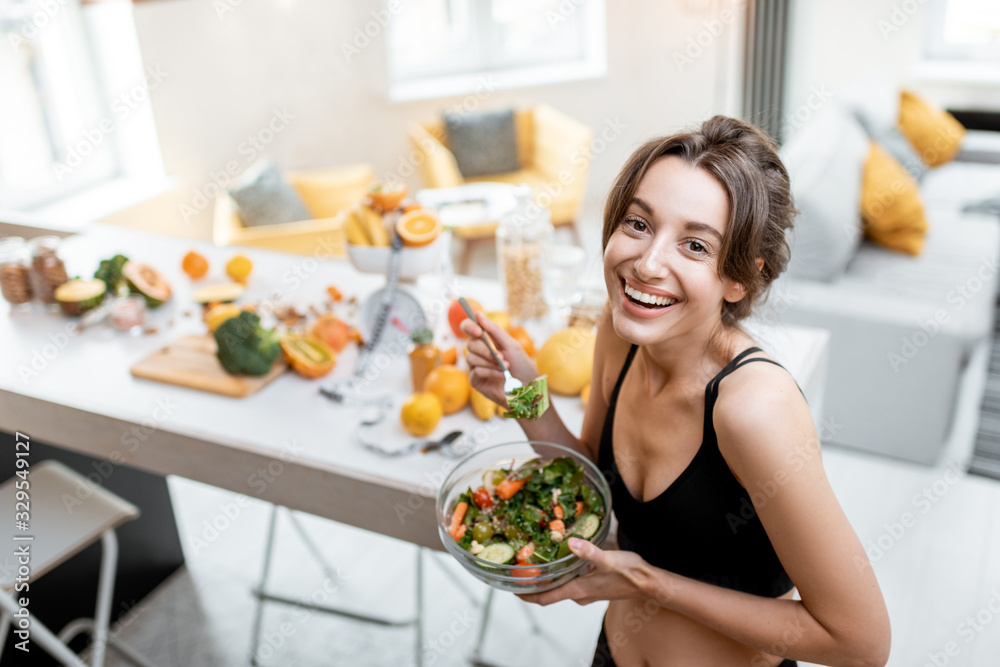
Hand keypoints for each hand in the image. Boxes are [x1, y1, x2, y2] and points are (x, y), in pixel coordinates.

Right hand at [460, 313, 537, 406]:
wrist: (528, 388)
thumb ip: (494, 330)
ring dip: (490, 362)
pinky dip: (490, 372)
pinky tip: (501, 376)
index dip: (469, 326)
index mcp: (487, 341)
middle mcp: (479, 353)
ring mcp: (476, 366)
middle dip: (485, 350)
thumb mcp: (510, 344)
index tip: (477, 330)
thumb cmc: (522, 365)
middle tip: (500, 356)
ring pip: (471, 358)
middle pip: (470, 344)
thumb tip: (478, 314)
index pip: (470, 329)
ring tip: (505, 368)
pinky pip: (476, 371)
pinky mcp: (476, 380)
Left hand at [516, 538, 650, 605]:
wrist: (648, 582)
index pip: (545, 598)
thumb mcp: (609, 560)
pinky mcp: (593, 585)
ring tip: (536, 562)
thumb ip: (589, 552)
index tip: (511, 589)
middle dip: (533, 585)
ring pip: (560, 587)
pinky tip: (563, 559)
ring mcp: (586, 591)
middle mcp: (579, 593)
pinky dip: (562, 574)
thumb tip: (571, 542)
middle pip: (549, 593)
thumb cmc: (630, 574)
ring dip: (548, 579)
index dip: (526, 595)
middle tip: (520, 570)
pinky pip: (571, 582)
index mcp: (578, 590)